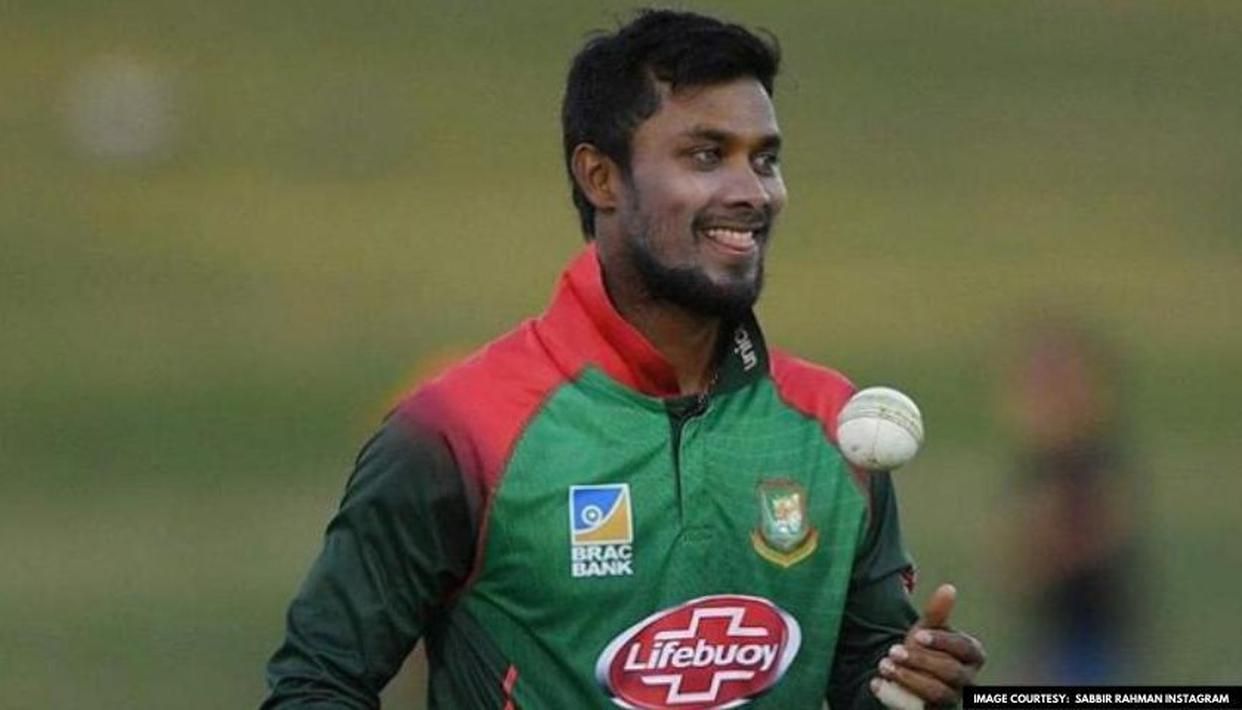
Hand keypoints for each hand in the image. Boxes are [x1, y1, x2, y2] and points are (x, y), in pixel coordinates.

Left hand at [870, 583, 985, 707]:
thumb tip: (948, 588)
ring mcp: (952, 698)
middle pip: (951, 672)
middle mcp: (967, 679)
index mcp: (971, 655)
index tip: (918, 635)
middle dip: (921, 660)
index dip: (942, 642)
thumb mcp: (927, 630)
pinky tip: (876, 682)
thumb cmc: (923, 648)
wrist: (905, 673)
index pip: (965, 648)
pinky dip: (896, 695)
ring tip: (885, 665)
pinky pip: (919, 708)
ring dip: (909, 678)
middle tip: (894, 650)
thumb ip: (937, 613)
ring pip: (938, 693)